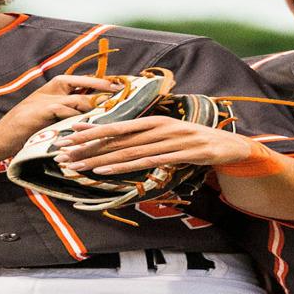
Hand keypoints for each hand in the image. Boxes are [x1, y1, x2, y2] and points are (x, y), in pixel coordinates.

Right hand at [0, 75, 120, 160]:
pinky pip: (64, 109)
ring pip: (77, 99)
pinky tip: (87, 123)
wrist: (0, 140)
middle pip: (81, 83)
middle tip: (119, 91)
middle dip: (101, 87)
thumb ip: (68, 113)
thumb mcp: (50, 119)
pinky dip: (76, 116)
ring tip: (108, 111)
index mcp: (53, 90)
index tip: (118, 85)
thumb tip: (91, 113)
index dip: (99, 82)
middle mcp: (50, 91)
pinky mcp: (40, 110)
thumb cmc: (26, 132)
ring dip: (93, 107)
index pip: (81, 81)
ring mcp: (44, 99)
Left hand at [50, 117, 254, 174]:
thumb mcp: (170, 135)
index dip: (92, 130)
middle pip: (117, 139)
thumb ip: (149, 138)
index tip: (68, 133)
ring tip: (77, 165)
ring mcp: (170, 141)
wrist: (230, 146)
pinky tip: (106, 172)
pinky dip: (125, 167)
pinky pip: (147, 162)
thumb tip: (125, 143)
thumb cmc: (196, 141)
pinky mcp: (181, 154)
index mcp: (154, 121)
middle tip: (63, 152)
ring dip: (100, 159)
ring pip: (128, 151)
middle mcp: (159, 128)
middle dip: (87, 146)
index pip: (116, 126)